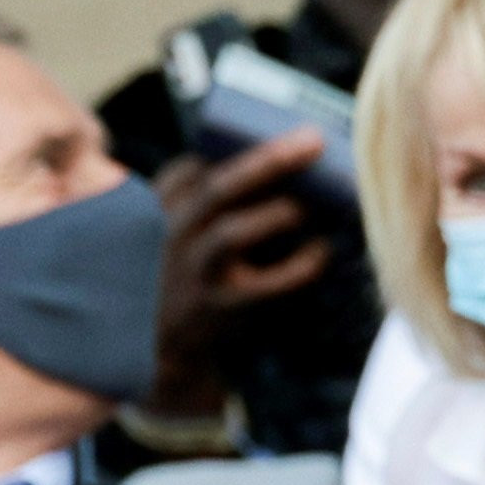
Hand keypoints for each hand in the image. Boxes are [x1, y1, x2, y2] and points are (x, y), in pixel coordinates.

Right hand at [146, 132, 332, 419]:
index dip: (235, 151)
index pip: (189, 170)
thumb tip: (287, 160)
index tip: (281, 137)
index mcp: (162, 213)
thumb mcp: (180, 232)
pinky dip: (302, 262)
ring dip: (278, 214)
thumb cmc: (188, 275)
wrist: (166, 347)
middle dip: (267, 160)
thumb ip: (209, 200)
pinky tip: (323, 250)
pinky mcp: (222, 308)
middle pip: (215, 188)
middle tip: (312, 140)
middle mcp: (173, 239)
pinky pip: (267, 284)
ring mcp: (194, 274)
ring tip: (309, 207)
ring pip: (230, 233)